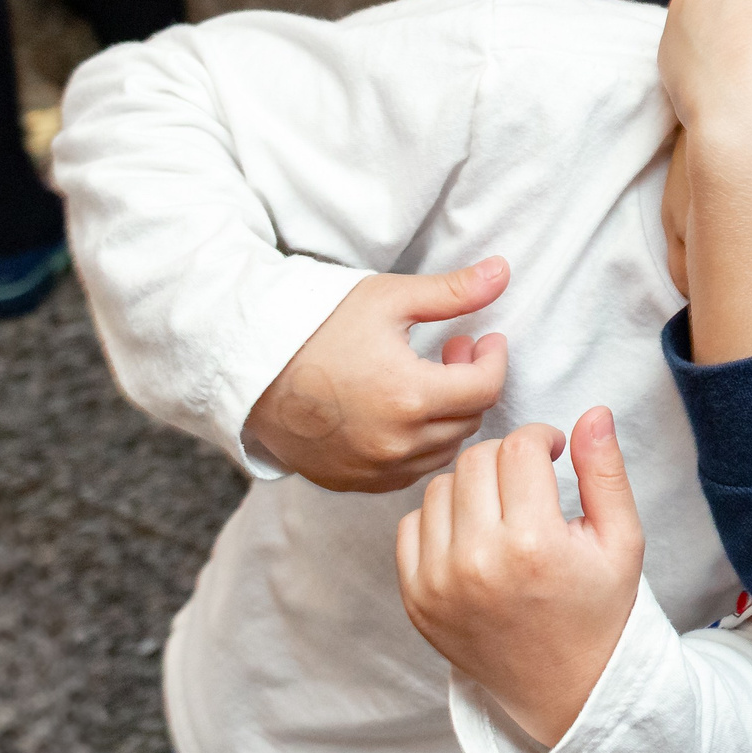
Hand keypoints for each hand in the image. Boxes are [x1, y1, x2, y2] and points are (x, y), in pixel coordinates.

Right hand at [245, 259, 511, 492]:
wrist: (247, 364)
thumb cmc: (315, 325)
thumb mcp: (388, 298)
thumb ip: (453, 291)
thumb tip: (503, 271)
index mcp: (408, 396)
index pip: (485, 388)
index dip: (495, 360)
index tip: (487, 340)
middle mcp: (394, 443)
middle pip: (468, 421)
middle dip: (471, 384)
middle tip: (454, 351)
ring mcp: (371, 469)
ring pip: (441, 450)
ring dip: (447, 417)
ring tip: (426, 379)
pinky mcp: (350, 481)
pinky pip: (406, 472)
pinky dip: (416, 444)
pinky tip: (401, 411)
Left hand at [396, 408, 647, 749]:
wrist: (566, 689)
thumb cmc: (599, 610)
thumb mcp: (622, 541)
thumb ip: (606, 473)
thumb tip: (593, 413)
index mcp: (534, 544)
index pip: (518, 448)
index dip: (541, 439)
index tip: (553, 453)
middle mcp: (478, 562)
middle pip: (475, 460)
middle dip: (506, 458)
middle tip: (529, 480)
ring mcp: (439, 584)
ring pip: (440, 487)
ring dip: (471, 486)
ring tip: (503, 509)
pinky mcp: (416, 599)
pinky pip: (410, 526)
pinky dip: (440, 521)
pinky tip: (474, 537)